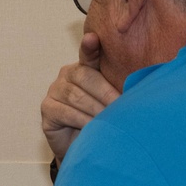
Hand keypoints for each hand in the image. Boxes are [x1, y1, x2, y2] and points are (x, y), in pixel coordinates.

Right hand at [41, 32, 119, 161]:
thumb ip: (118, 87)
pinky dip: (81, 120)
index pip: (88, 55)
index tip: (93, 39)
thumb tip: (139, 81)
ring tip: (110, 119)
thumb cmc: (101, 120)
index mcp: (83, 67)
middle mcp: (66, 75)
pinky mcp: (47, 109)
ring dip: (95, 109)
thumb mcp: (112, 102)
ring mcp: (54, 91)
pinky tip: (93, 127)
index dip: (90, 48)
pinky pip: (65, 112)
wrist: (84, 147)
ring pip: (76, 96)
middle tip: (122, 106)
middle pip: (84, 77)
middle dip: (105, 93)